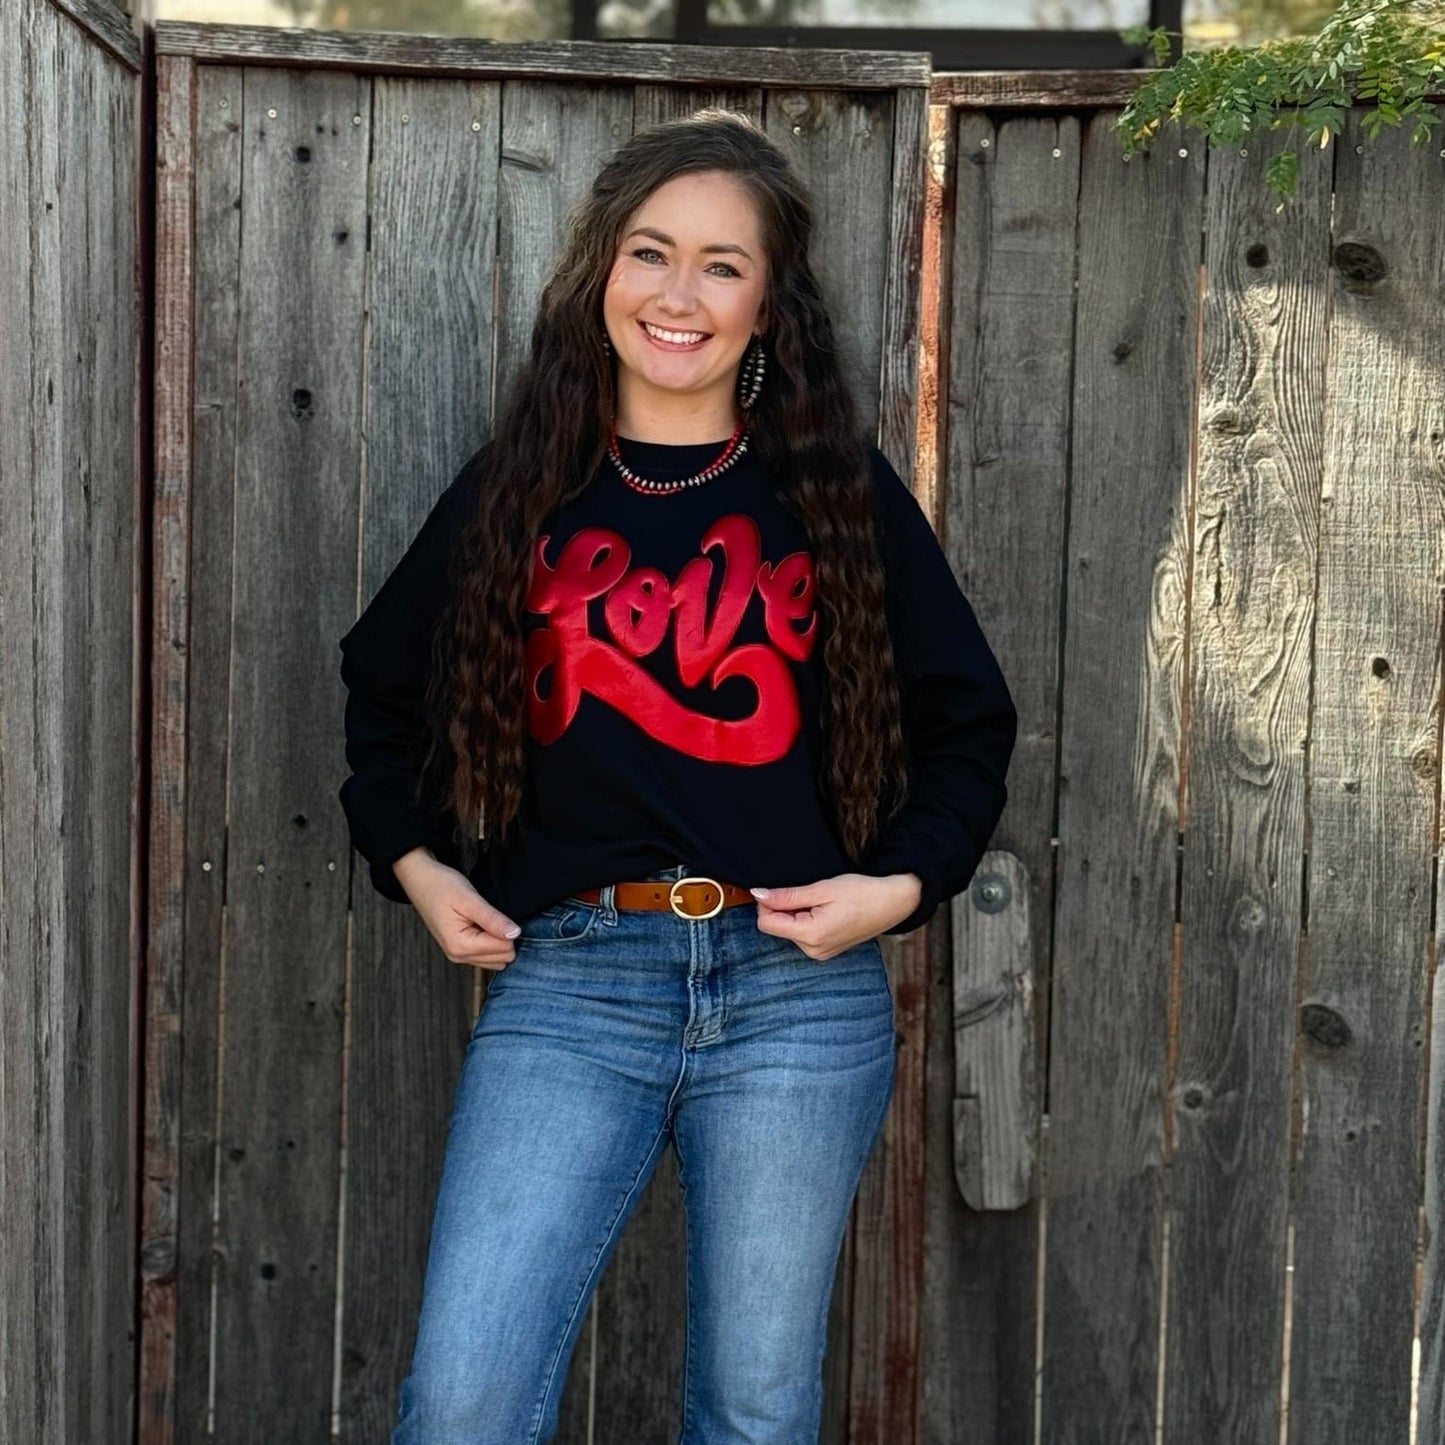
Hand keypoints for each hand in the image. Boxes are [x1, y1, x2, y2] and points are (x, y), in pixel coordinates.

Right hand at [392, 847, 520, 970]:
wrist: (421, 881)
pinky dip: (491, 941)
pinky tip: (482, 924)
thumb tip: (515, 934)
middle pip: (502, 958)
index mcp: (460, 946)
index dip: (507, 929)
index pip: (504, 949)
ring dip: (498, 940)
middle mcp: (459, 956)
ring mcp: (459, 955)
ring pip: (496, 959)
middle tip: (491, 915)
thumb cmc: (442, 887)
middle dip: (504, 937)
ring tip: (485, 918)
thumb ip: (492, 919)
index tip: (495, 913)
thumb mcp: (470, 900)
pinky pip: (486, 955)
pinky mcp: (460, 950)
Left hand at [750, 871, 922, 960]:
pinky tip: (826, 910)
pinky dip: (806, 920)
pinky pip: (802, 934)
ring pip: (789, 929)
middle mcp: (813, 951)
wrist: (893, 902)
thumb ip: (787, 896)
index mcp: (811, 936)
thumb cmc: (862, 892)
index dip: (768, 902)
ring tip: (822, 902)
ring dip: (796, 913)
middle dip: (784, 908)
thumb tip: (757, 894)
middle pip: (777, 927)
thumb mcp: (822, 889)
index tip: (784, 889)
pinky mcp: (825, 951)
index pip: (766, 923)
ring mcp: (820, 953)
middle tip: (810, 894)